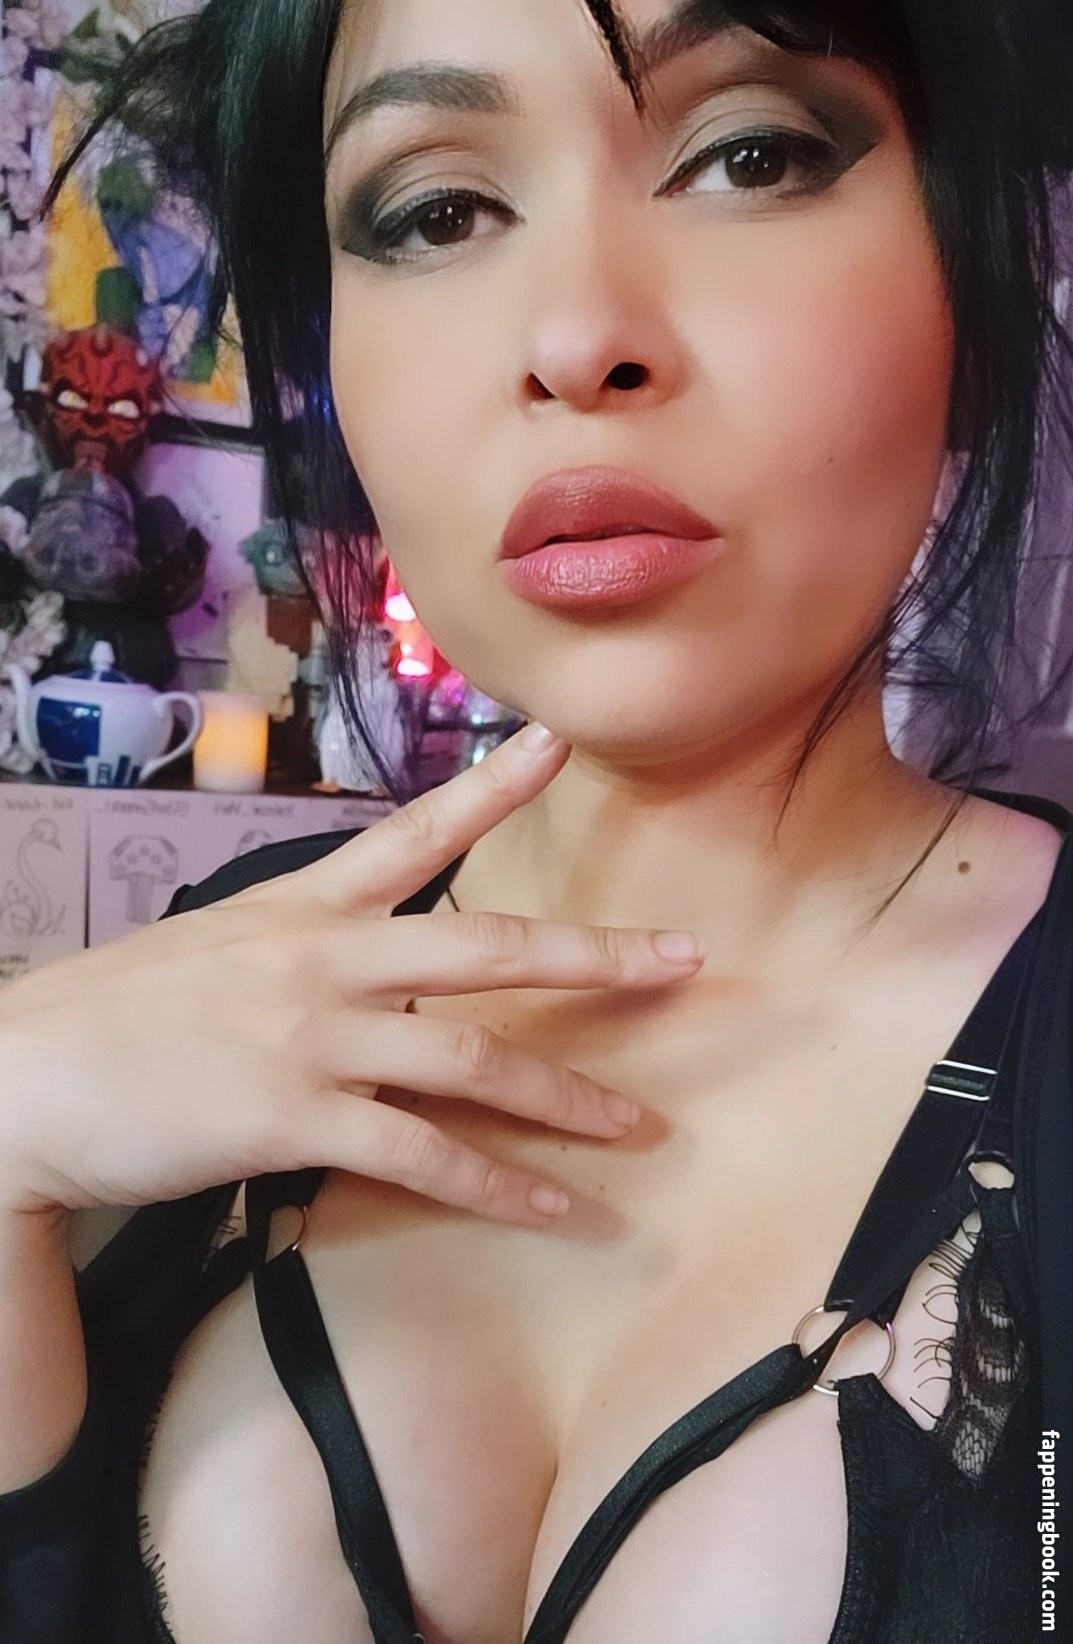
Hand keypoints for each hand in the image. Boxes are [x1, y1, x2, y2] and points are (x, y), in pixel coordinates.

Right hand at [0, 724, 704, 1227]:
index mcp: (303, 904)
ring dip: (566, 1098)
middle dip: (593, 955)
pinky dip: (496, 1188)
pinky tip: (553, 1210)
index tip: (558, 742)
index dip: (494, 785)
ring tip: (637, 1125)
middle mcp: (325, 958)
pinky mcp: (296, 1119)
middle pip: (486, 949)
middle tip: (681, 960)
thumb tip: (372, 971)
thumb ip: (300, 948)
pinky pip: (422, 1157)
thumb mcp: (213, 946)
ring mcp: (315, 1037)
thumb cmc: (113, 1014)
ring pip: (474, 1061)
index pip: (415, 831)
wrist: (27, 1078)